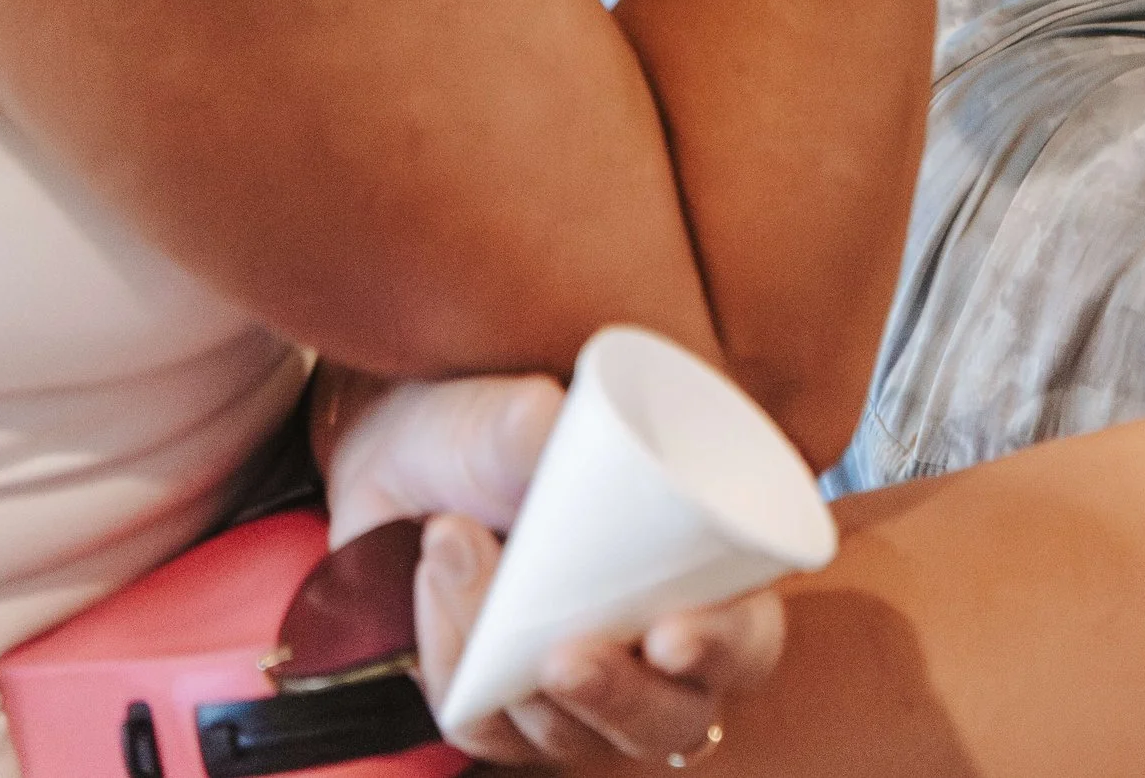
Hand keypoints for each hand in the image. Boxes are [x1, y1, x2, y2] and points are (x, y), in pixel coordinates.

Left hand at [320, 368, 786, 766]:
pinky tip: (433, 572)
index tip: (671, 634)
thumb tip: (546, 419)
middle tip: (564, 657)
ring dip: (510, 657)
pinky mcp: (498, 714)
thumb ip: (531, 417)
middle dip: (619, 698)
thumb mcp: (508, 412)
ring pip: (566, 733)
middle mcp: (648, 651)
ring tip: (454, 540)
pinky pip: (482, 722)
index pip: (747, 640)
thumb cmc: (490, 430)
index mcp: (703, 571)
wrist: (398, 456)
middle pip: (668, 721)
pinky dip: (451, 655)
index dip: (723, 647)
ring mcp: (575, 695)